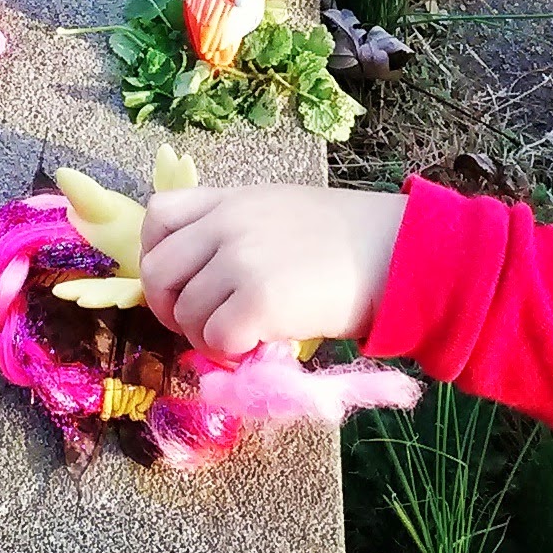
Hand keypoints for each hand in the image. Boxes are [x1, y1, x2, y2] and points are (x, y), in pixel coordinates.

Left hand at [140, 183, 405, 362]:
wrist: (395, 252)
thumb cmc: (345, 238)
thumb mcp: (279, 210)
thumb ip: (234, 231)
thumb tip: (200, 282)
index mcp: (230, 199)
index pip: (158, 216)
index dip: (158, 256)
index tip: (182, 282)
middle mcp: (226, 224)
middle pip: (158, 273)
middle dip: (172, 307)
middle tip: (207, 323)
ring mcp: (239, 260)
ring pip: (185, 314)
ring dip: (207, 336)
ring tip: (246, 335)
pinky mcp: (257, 300)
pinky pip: (215, 340)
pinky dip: (231, 352)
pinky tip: (261, 344)